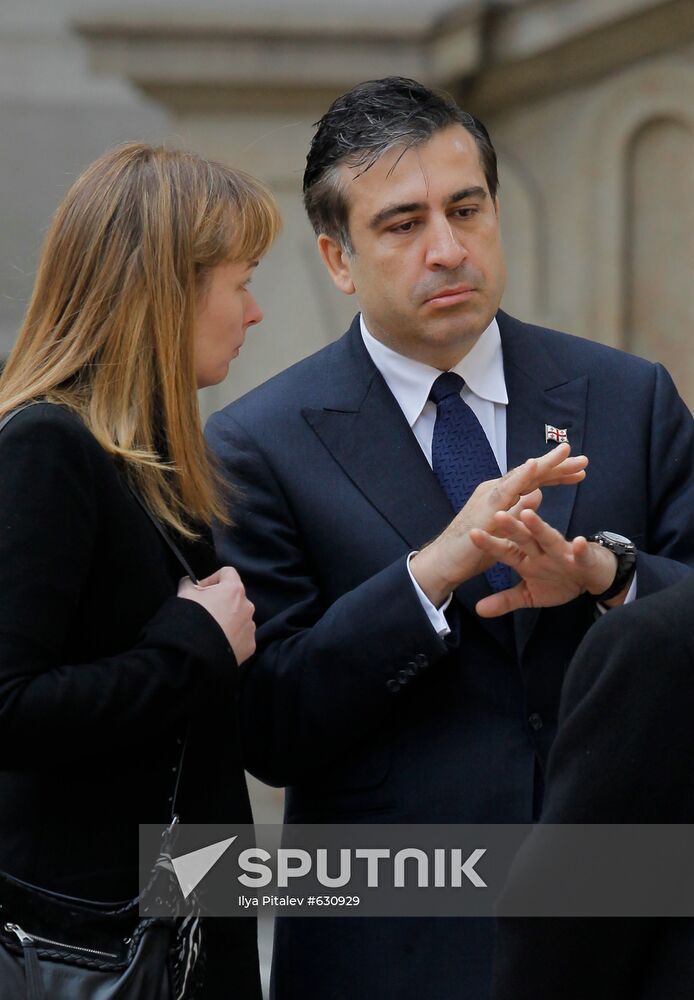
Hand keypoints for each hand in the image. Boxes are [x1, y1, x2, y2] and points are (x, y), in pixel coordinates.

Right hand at [178, 566, 255, 663]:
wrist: (197, 654)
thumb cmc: (192, 619)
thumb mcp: (184, 594)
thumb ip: (188, 583)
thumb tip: (189, 582)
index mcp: (234, 590)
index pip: (228, 573)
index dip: (212, 578)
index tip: (200, 590)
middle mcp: (247, 606)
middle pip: (234, 597)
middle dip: (220, 601)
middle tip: (203, 611)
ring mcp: (250, 627)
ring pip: (239, 617)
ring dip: (227, 619)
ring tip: (210, 630)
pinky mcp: (250, 645)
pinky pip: (241, 636)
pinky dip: (231, 636)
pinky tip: (216, 642)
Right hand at [410, 444, 587, 605]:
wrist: (443, 563)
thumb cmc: (471, 550)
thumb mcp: (503, 531)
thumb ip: (519, 511)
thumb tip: (538, 494)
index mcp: (501, 497)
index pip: (534, 483)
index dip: (556, 476)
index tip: (580, 472)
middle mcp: (496, 491)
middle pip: (532, 475)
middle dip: (558, 466)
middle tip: (584, 459)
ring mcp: (490, 496)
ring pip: (522, 475)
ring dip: (545, 464)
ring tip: (566, 452)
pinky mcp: (485, 507)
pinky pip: (506, 489)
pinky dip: (521, 476)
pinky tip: (534, 465)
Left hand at [468, 508, 626, 616]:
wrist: (592, 577)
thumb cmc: (559, 581)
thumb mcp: (529, 595)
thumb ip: (505, 600)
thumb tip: (478, 610)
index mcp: (526, 559)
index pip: (505, 550)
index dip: (490, 543)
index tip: (472, 534)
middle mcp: (541, 552)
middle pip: (524, 539)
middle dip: (511, 527)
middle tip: (497, 514)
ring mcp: (562, 553)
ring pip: (549, 538)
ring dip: (540, 528)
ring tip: (528, 516)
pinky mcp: (583, 559)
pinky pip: (581, 554)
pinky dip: (580, 549)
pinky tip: (577, 542)